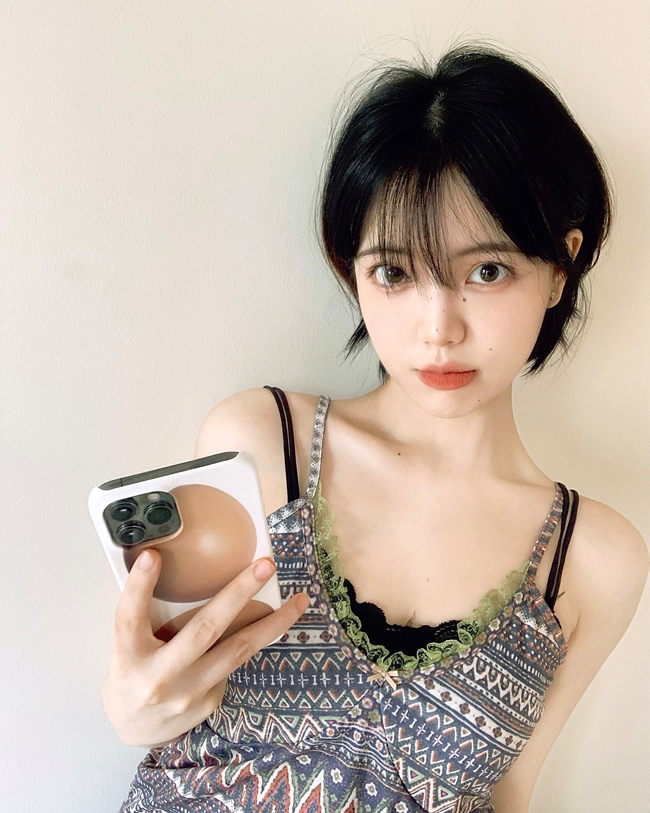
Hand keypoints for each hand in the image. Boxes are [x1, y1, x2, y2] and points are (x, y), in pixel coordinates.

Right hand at [103, 549, 308, 746]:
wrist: (134, 728)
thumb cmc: (132, 671)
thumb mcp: (128, 642)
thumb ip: (147, 613)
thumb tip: (170, 562)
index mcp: (129, 656)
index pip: (130, 618)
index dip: (140, 587)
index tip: (153, 555)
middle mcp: (160, 676)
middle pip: (204, 630)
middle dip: (239, 593)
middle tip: (266, 565)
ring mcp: (188, 693)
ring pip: (238, 651)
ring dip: (274, 623)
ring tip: (299, 600)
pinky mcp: (209, 701)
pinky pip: (234, 662)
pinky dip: (251, 640)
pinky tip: (265, 627)